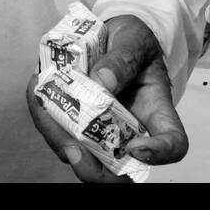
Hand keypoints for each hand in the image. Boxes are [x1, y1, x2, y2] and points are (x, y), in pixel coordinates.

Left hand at [27, 15, 188, 182]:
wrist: (113, 37)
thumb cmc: (133, 40)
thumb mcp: (135, 39)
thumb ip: (123, 58)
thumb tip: (102, 81)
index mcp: (156, 112)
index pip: (172, 145)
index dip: (159, 154)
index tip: (137, 147)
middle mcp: (130, 131)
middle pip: (119, 171)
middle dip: (94, 171)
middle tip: (76, 151)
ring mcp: (102, 131)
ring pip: (83, 158)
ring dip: (59, 141)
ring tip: (43, 107)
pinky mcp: (76, 122)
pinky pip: (59, 133)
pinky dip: (45, 119)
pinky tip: (37, 94)